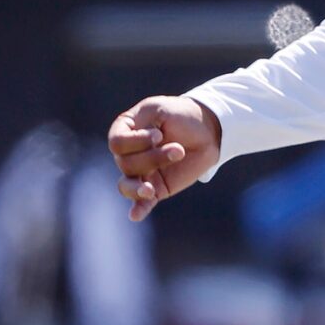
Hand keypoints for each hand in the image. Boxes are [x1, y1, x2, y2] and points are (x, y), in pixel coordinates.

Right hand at [107, 95, 221, 222]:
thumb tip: (125, 149)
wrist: (208, 130)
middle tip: (179, 149)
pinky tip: (135, 216)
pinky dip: (138, 209)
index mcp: (125, 132)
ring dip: (140, 186)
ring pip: (128, 184)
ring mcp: (141, 173)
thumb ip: (140, 124)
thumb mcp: (159, 109)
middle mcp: (128, 154)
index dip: (137, 141)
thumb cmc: (181, 116)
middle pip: (125, 163)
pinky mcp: (156, 188)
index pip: (117, 143)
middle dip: (153, 157)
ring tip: (150, 190)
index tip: (160, 133)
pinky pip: (142, 203)